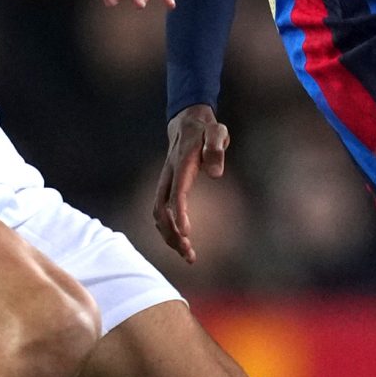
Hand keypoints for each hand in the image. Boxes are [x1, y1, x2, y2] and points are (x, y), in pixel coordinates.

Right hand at [154, 104, 230, 262]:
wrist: (186, 121)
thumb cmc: (206, 129)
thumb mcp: (217, 131)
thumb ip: (216, 148)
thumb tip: (216, 174)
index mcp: (181, 163)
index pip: (177, 191)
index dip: (179, 212)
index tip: (186, 232)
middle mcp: (169, 174)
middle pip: (161, 208)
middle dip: (171, 233)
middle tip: (189, 253)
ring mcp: (165, 181)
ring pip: (158, 213)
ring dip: (169, 235)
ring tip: (188, 255)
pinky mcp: (166, 187)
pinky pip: (161, 211)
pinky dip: (167, 229)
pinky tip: (181, 242)